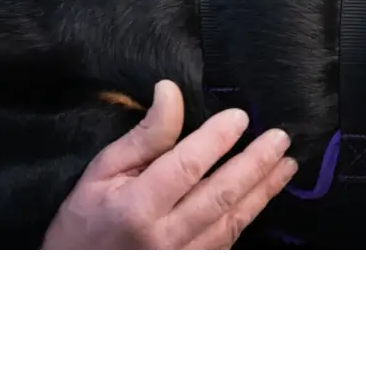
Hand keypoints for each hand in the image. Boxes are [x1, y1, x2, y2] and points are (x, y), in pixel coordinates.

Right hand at [40, 79, 297, 254]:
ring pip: (232, 219)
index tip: (240, 116)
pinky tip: (265, 195)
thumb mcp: (102, 173)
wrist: (78, 273)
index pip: (186, 166)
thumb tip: (171, 91)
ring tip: (287, 164)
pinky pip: (228, 240)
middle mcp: (163, 236)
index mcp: (136, 207)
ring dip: (264, 189)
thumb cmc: (87, 221)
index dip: (216, 139)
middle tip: (280, 139)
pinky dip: (250, 216)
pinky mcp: (193, 268)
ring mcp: (181, 258)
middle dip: (256, 164)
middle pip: (220, 194)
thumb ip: (144, 136)